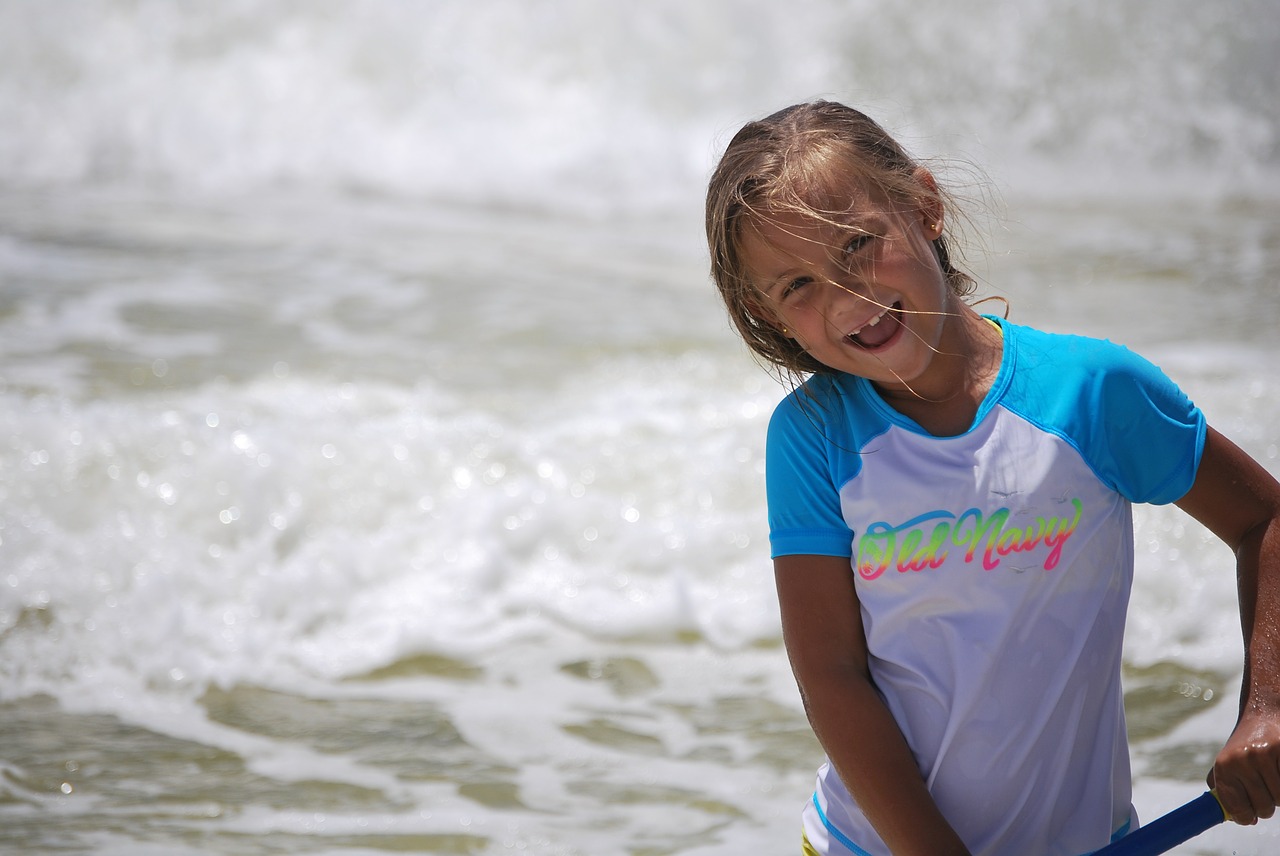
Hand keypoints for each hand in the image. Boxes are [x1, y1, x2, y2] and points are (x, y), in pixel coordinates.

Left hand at [1208, 708, 1279, 824]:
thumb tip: (1242, 819)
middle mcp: (1240, 760)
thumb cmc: (1244, 746)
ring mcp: (1262, 755)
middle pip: (1263, 808)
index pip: (1235, 808)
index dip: (1245, 817)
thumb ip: (1224, 788)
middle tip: (1263, 791)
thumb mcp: (1226, 763)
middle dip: (1266, 806)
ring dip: (1278, 795)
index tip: (1250, 817)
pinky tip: (1279, 768)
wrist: (1262, 715)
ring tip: (1272, 776)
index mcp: (1223, 766)